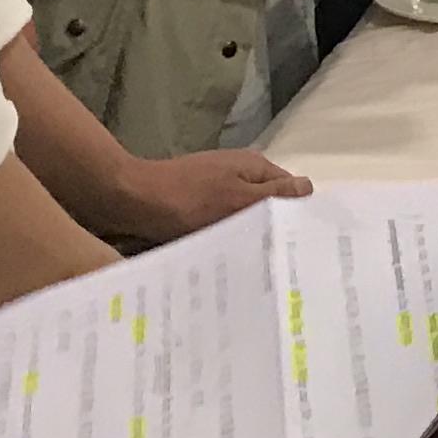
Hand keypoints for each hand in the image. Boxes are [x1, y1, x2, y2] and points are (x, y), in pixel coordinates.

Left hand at [87, 146, 315, 247]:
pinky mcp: (194, 208)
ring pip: (242, 219)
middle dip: (271, 231)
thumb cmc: (186, 200)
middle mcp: (237, 175)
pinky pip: (219, 226)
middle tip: (278, 267)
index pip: (290, 191)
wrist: (127, 202)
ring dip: (245, 240)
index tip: (299, 249)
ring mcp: (214, 190)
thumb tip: (310, 187)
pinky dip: (222, 242)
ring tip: (252, 271)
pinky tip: (223, 264)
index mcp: (253, 166)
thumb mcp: (237, 199)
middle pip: (266, 206)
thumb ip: (274, 195)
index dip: (297, 216)